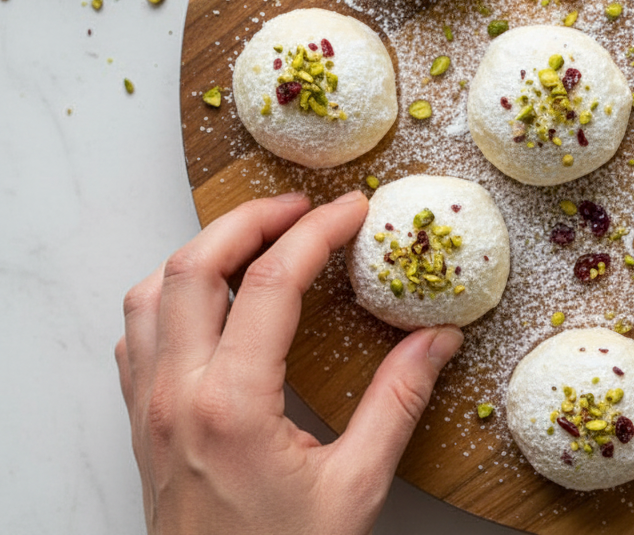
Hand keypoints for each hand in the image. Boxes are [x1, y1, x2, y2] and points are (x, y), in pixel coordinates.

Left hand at [115, 191, 462, 534]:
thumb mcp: (355, 486)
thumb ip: (398, 404)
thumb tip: (437, 340)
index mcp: (232, 406)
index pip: (272, 282)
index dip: (318, 232)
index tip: (354, 210)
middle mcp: (176, 396)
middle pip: (194, 266)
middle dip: (250, 219)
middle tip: (302, 207)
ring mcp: (147, 408)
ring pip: (150, 293)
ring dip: (201, 251)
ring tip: (255, 241)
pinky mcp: (140, 424)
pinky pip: (134, 335)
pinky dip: (169, 296)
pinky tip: (209, 303)